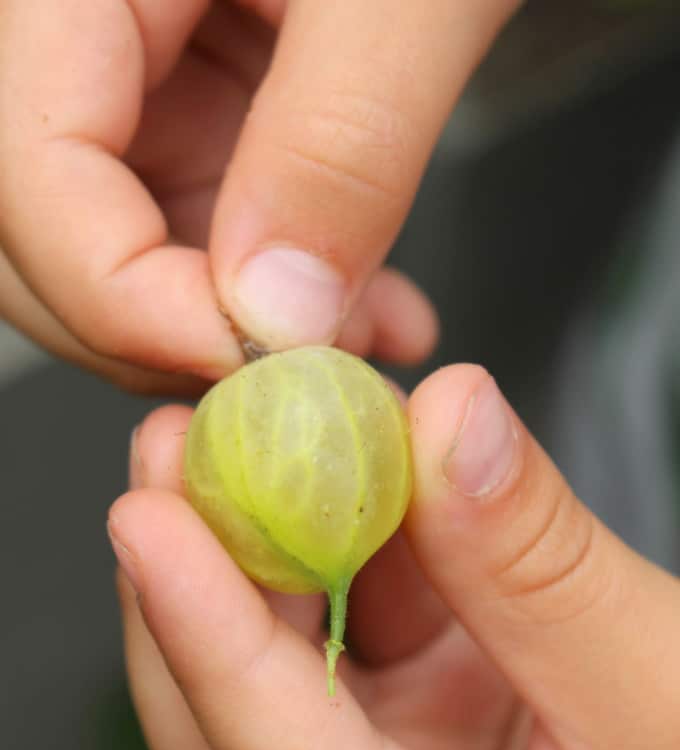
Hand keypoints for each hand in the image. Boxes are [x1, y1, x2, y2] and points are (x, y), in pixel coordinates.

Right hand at [0, 0, 516, 391]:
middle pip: (43, 244)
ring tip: (361, 344)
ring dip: (236, 335)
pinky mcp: (190, 114)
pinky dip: (273, 299)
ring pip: (118, 262)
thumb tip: (278, 311)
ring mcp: (129, 82)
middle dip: (172, 337)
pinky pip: (193, 238)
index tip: (256, 363)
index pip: (28, 175)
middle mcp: (72, 32)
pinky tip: (362, 310)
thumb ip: (340, 139)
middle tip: (302, 375)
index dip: (128, 301)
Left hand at [108, 364, 679, 749]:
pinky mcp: (409, 745)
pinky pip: (338, 641)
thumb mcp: (672, 696)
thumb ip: (545, 570)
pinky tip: (328, 475)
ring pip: (279, 680)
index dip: (213, 640)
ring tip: (240, 435)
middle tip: (172, 452)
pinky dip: (329, 552)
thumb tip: (447, 423)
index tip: (148, 519)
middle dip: (197, 585)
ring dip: (255, 553)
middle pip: (240, 740)